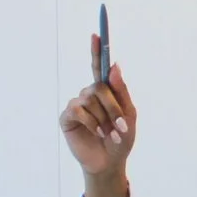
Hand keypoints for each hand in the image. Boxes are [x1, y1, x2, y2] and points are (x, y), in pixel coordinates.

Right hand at [60, 53, 136, 177]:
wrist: (110, 162)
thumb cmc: (121, 138)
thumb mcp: (129, 115)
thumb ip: (122, 91)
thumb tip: (114, 65)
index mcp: (105, 91)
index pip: (99, 66)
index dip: (97, 50)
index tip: (96, 34)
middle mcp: (89, 94)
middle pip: (100, 87)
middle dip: (113, 107)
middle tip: (121, 125)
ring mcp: (77, 104)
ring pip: (90, 100)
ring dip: (105, 119)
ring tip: (110, 134)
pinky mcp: (67, 117)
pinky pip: (79, 110)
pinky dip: (92, 122)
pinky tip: (97, 133)